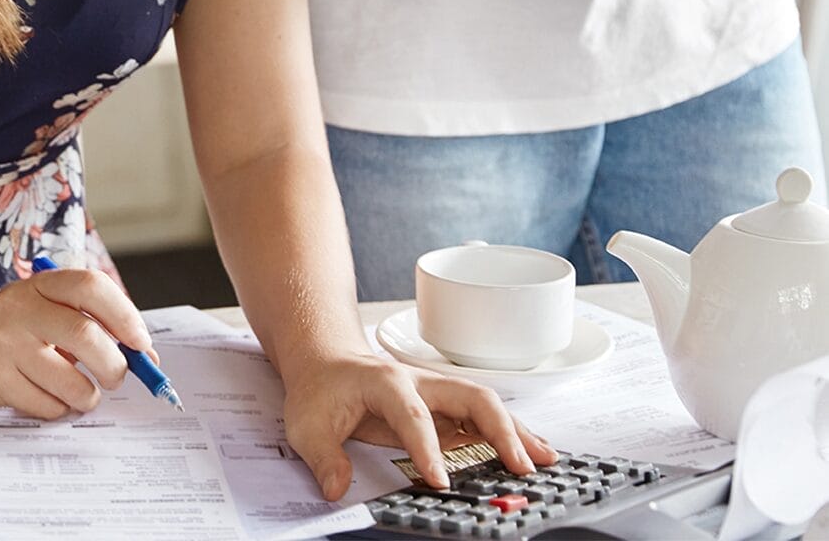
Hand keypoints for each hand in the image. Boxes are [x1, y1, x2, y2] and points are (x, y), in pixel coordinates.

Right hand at [0, 268, 151, 418]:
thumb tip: (145, 356)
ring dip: (88, 395)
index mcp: (40, 284)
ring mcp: (4, 344)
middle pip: (85, 335)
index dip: (125, 316)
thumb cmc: (14, 329)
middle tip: (117, 377)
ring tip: (83, 393)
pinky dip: (61, 409)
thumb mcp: (45, 308)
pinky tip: (51, 398)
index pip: (91, 287)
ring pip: (69, 380)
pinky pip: (46, 405)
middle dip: (114, 365)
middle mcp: (20, 308)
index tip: (141, 344)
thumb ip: (91, 323)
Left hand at [281, 352, 556, 501]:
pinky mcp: (446, 408)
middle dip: (500, 430)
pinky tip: (531, 456)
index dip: (428, 449)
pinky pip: (483, 420)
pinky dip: (510, 436)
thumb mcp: (307, 424)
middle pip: (471, 397)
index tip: (440, 481)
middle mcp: (420, 382)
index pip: (413, 415)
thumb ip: (323, 457)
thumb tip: (336, 488)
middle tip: (520, 466)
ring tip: (545, 461)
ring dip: (517, 432)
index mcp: (386, 383)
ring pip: (486, 406)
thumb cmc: (321, 390)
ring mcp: (437, 394)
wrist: (327, 363)